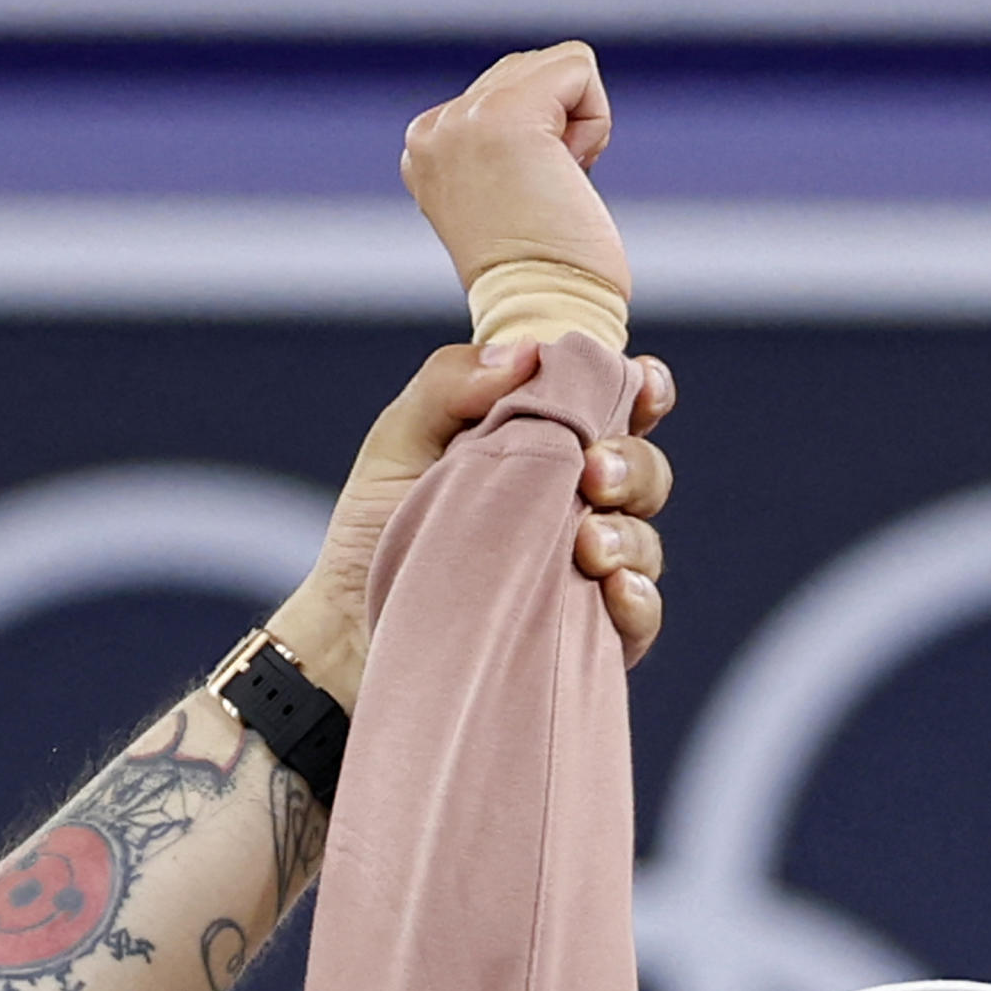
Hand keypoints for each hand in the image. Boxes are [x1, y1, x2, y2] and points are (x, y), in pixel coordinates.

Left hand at [268, 343, 677, 702]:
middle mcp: (573, 505)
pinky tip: (614, 591)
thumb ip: (450, 384)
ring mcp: (584, 573)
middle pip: (643, 471)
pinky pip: (638, 619)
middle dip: (633, 464)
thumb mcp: (396, 443)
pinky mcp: (582, 638)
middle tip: (594, 471)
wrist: (344, 633)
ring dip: (631, 536)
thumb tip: (526, 353)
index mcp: (541, 446)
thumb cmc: (373, 532)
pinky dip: (638, 602)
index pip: (613, 409)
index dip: (641, 389)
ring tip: (588, 545)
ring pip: (645, 543)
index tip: (642, 383)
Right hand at [399, 41, 631, 300]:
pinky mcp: (505, 115)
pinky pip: (578, 69)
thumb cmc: (544, 271)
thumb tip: (550, 110)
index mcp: (424, 146)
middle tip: (545, 196)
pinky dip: (595, 121)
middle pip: (531, 70)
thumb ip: (505, 140)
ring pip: (556, 67)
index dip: (540, 139)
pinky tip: (570, 174)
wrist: (544, 312)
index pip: (505, 89)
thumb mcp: (503, 193)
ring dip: (577, 126)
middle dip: (558, 126)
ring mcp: (463, 119)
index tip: (528, 201)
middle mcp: (433, 128)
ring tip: (553, 187)